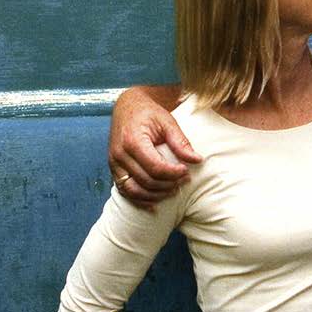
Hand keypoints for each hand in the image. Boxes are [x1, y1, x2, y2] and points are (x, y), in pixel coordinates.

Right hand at [107, 87, 201, 207]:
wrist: (127, 107)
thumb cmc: (148, 113)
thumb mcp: (167, 121)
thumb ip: (180, 142)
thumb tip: (197, 160)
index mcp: (133, 141)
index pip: (155, 167)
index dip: (173, 173)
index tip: (186, 171)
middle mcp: (120, 154)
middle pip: (146, 180)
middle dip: (168, 184)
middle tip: (184, 180)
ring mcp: (114, 163)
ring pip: (134, 190)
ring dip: (156, 195)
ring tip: (173, 190)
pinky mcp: (113, 169)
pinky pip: (125, 191)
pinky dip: (140, 200)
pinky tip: (154, 204)